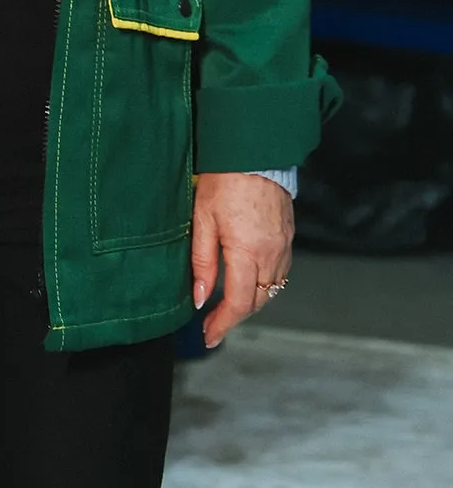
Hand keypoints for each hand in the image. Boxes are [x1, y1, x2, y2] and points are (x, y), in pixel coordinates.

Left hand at [191, 172, 293, 348]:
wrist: (255, 152)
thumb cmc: (224, 180)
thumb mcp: (202, 219)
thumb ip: (202, 262)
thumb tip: (199, 297)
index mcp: (247, 253)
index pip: (237, 303)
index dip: (222, 324)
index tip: (208, 335)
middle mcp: (271, 255)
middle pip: (256, 301)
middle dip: (234, 317)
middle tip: (212, 323)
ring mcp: (283, 247)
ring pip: (270, 291)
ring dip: (250, 302)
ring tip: (227, 305)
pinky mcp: (288, 238)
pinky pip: (279, 273)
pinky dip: (264, 285)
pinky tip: (248, 281)